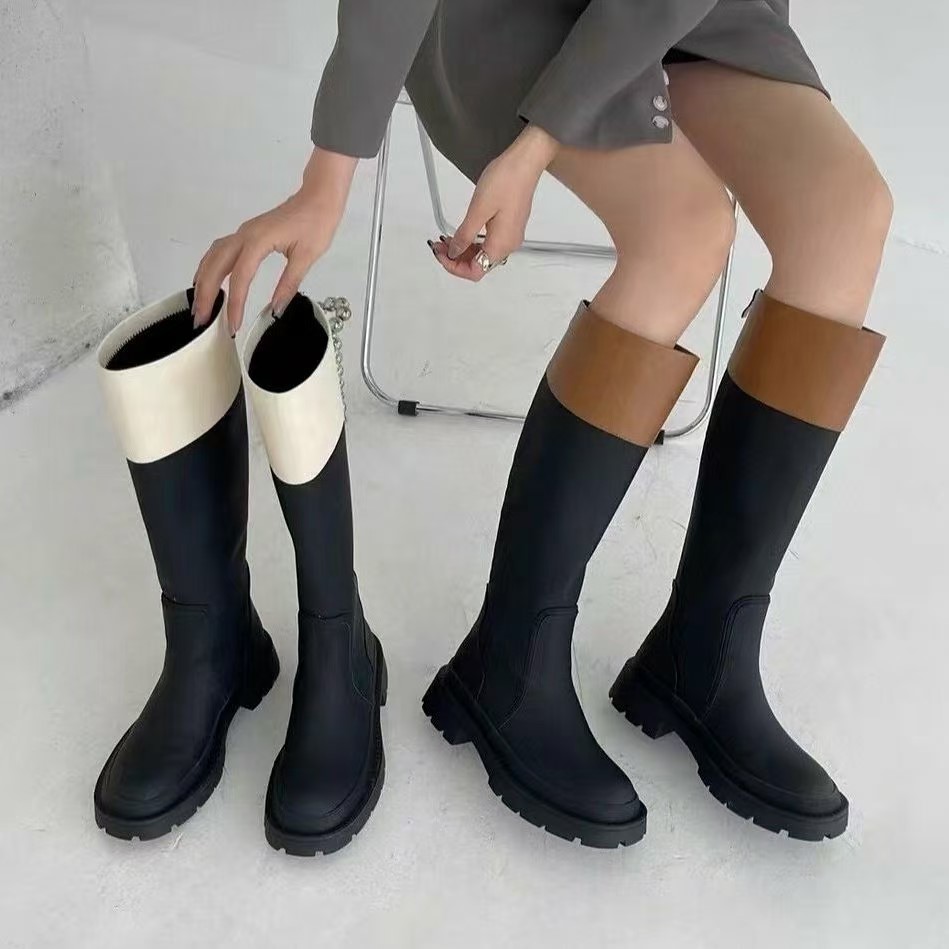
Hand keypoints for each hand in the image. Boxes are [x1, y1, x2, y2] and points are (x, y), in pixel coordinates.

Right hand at [192, 148, 356, 332]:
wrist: (318, 198)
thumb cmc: (316, 223)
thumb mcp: (307, 257)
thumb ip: (289, 284)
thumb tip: (276, 310)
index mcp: (259, 241)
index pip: (240, 277)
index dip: (235, 303)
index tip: (233, 325)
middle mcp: (244, 235)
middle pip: (215, 266)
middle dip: (205, 294)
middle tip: (200, 320)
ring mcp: (242, 233)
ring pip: (212, 257)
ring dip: (202, 281)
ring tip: (199, 306)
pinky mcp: (245, 235)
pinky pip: (219, 252)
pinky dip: (209, 268)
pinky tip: (206, 282)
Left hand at [430, 126, 558, 280]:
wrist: (525, 162)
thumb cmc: (506, 180)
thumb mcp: (477, 210)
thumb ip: (464, 236)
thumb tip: (454, 252)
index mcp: (501, 245)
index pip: (475, 271)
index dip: (454, 267)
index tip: (441, 254)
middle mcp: (509, 245)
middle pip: (479, 265)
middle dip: (457, 258)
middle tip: (439, 246)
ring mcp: (511, 236)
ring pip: (483, 254)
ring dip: (464, 249)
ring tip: (447, 238)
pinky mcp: (510, 226)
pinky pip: (489, 242)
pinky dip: (473, 241)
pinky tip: (463, 232)